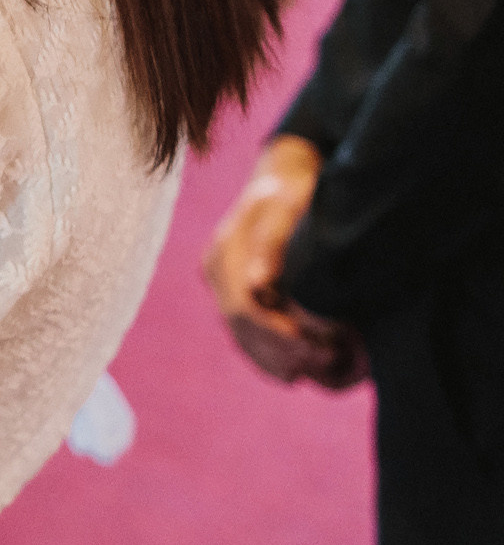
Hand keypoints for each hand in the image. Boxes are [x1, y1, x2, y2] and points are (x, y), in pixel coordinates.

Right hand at [200, 136, 365, 387]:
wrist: (283, 173)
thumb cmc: (294, 189)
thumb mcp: (289, 206)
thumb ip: (272, 242)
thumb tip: (258, 286)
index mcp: (225, 251)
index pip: (246, 309)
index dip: (281, 337)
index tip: (324, 349)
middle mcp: (217, 269)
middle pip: (242, 328)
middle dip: (284, 353)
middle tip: (328, 365)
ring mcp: (221, 280)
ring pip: (241, 335)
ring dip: (276, 359)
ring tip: (318, 371)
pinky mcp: (233, 287)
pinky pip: (244, 331)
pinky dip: (269, 354)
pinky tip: (295, 370)